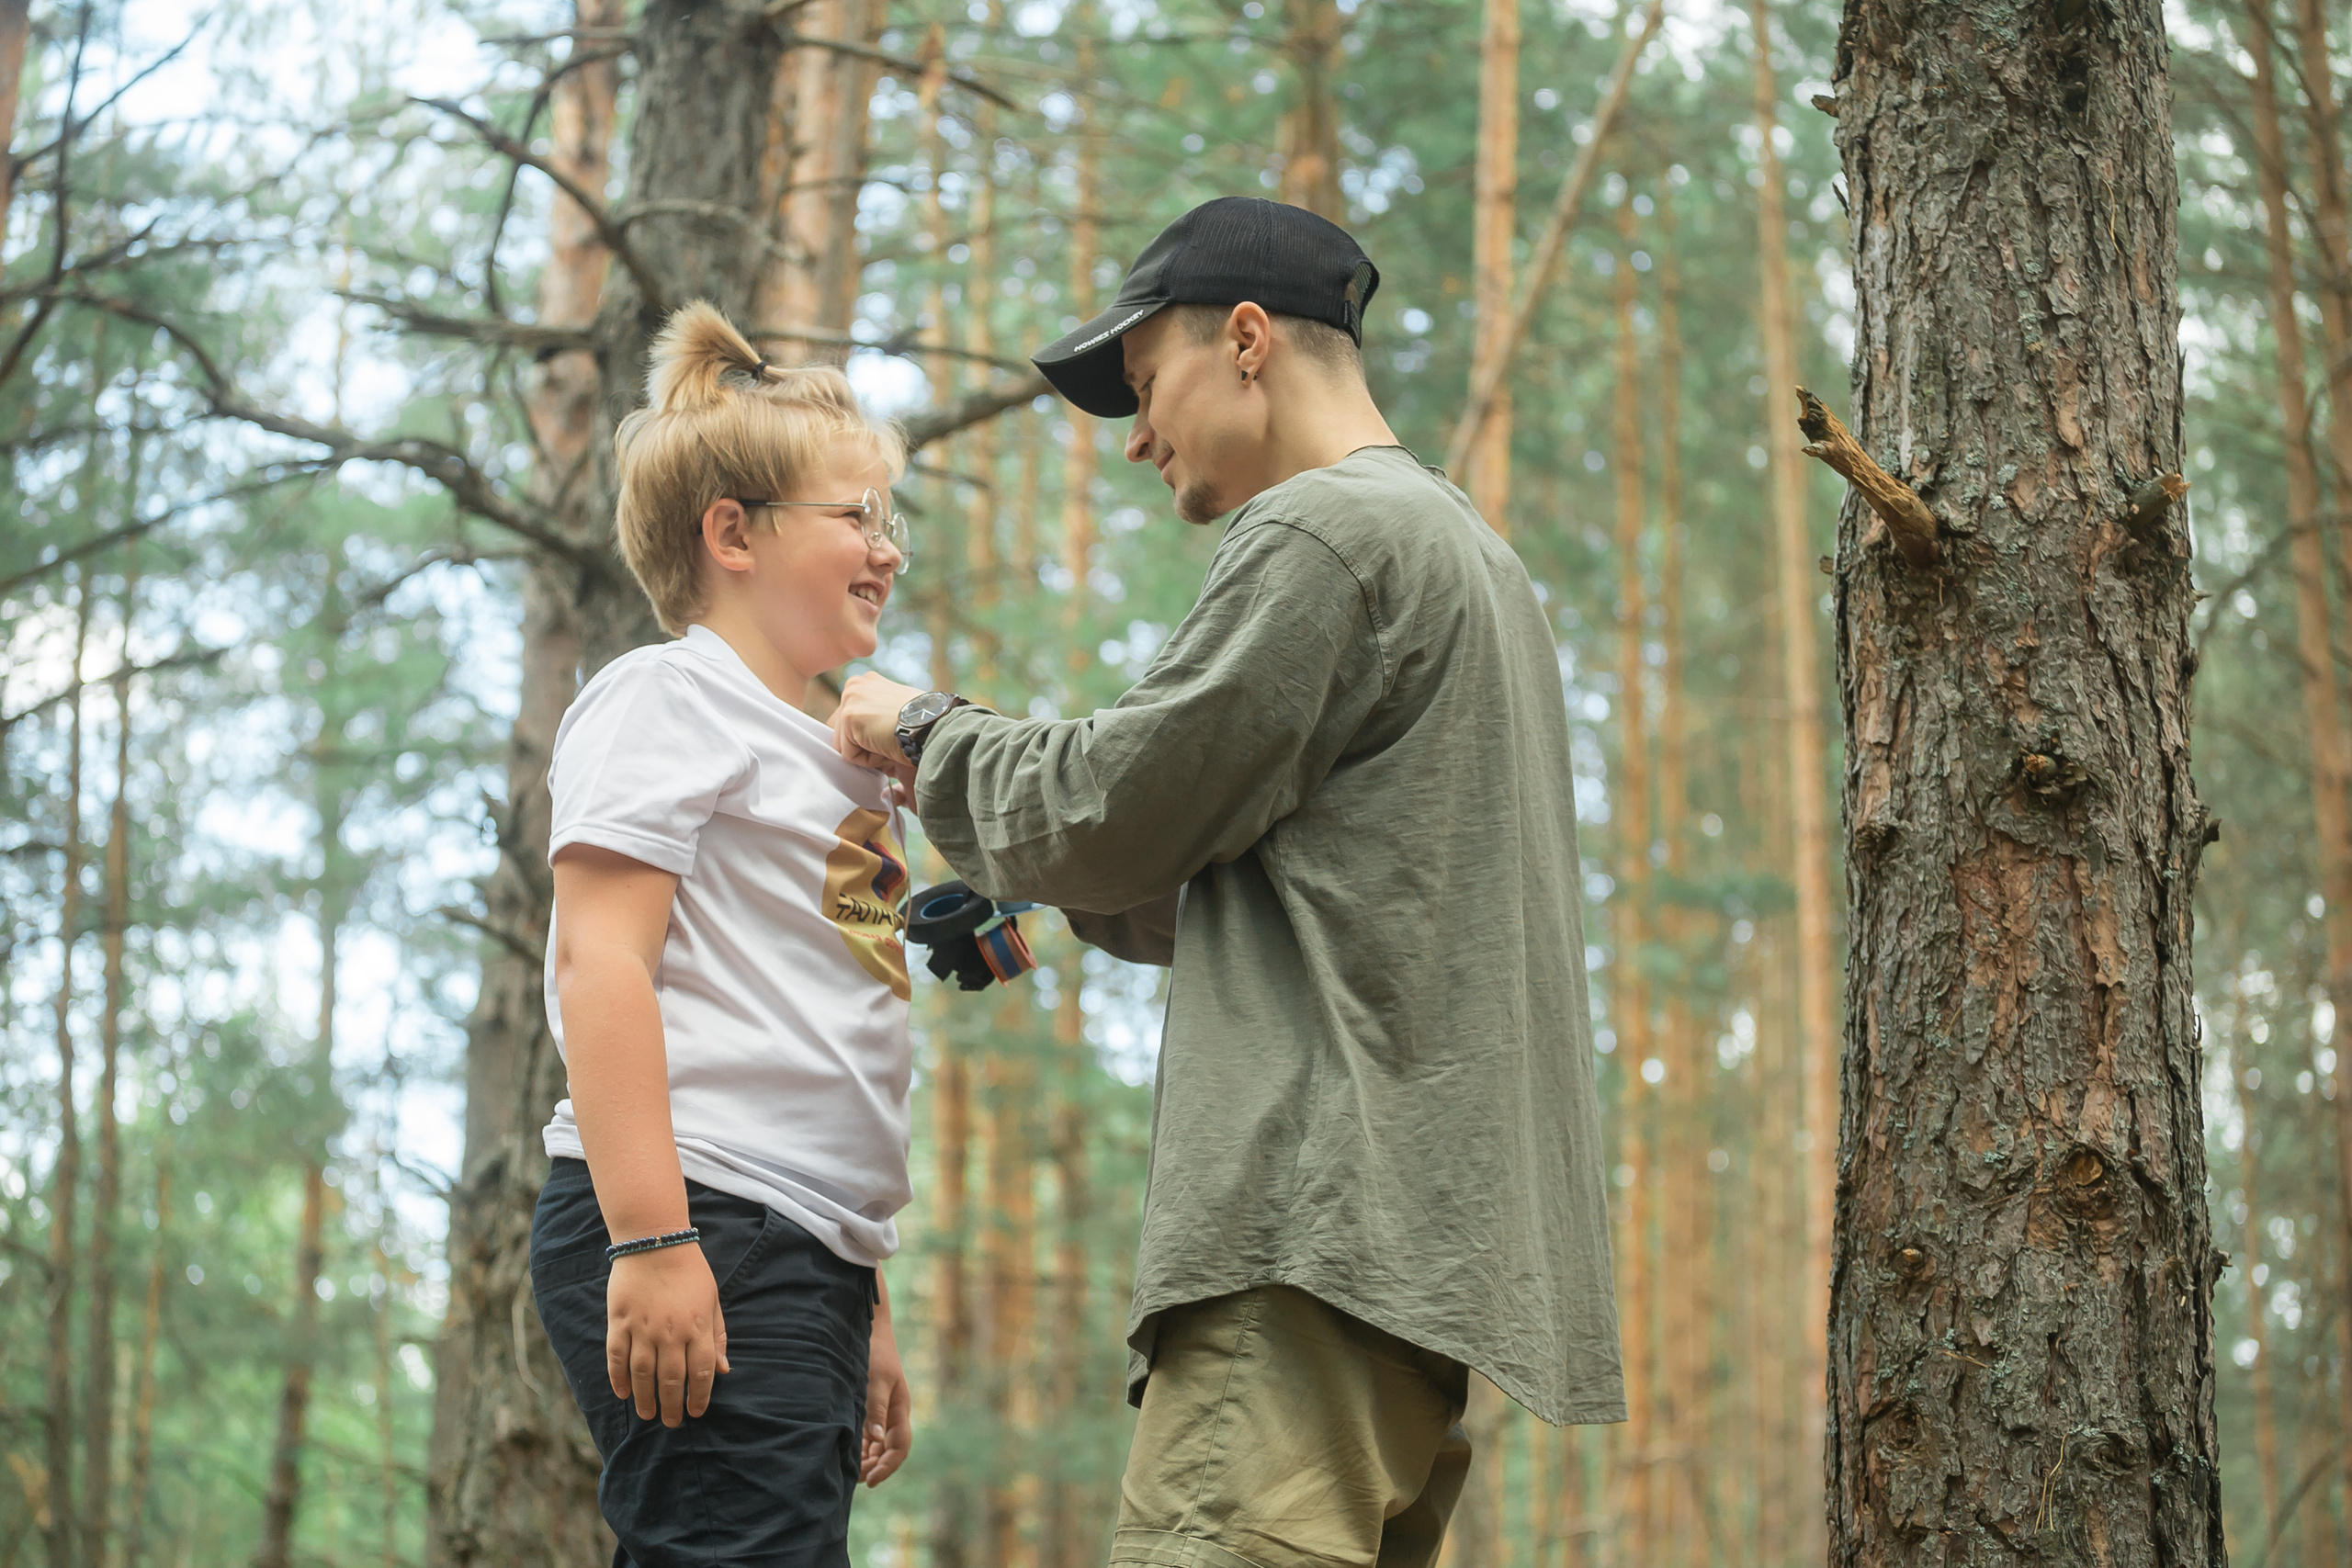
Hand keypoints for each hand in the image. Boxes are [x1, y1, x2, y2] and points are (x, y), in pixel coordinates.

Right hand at [605, 1242, 728, 1425]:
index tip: (695, 1412)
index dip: (698, 1397)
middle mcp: (671, 1332)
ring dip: (645, 1399)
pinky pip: (616, 1357)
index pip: (701, 1373)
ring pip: (643, 1375)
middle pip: (671, 1380)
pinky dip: (618, 1378)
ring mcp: (642, 1328)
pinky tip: (623, 1393)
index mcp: (697, 1327)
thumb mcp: (712, 1300)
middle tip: (671, 1421)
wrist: (655, 1241)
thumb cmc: (690, 1271)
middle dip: (671, 1406)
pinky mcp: (619, 1322)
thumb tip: (724, 1370)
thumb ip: (717, 1336)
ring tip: (647, 1414)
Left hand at [830, 671, 923, 785]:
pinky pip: (850, 756)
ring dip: (868, 754)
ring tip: (890, 743)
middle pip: (841, 732)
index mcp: (866, 683)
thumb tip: (866, 737)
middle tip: (890, 742)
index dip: (868, 738)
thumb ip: (877, 716)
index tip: (890, 736)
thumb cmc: (926, 723)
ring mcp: (849, 699)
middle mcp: (854, 685)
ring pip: (845, 746)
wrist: (935, 726)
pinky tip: (887, 747)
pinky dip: (870, 761)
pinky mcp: (849, 717)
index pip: (850, 721)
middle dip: (863, 746)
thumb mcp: (897, 710)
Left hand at [861, 1306, 912, 1485]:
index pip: (900, 1447)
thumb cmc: (874, 1353)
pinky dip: (860, 1449)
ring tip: (850, 1472)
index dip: (888, 1466)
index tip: (871, 1480)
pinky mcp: (868, 1409)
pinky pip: (868, 1436)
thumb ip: (875, 1408)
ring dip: (867, 1461)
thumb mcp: (876, 1379)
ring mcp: (881, 1413)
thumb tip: (876, 1438)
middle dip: (876, 1467)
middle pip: (889, 1451)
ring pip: (878, 1446)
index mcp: (899, 1409)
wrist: (868, 1331)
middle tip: (856, 1480)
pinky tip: (848, 1455)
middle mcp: (892, 1415)